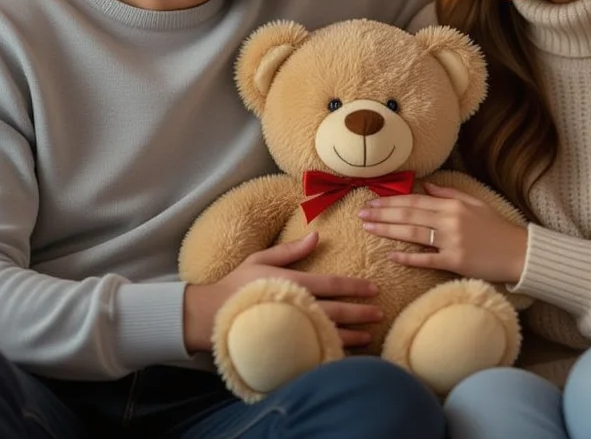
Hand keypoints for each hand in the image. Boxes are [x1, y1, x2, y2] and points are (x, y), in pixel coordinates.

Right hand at [183, 232, 381, 353]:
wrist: (210, 315)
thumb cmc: (236, 283)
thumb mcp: (260, 258)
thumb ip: (290, 250)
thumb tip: (317, 235)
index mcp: (293, 282)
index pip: (333, 284)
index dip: (355, 286)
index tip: (373, 289)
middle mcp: (297, 306)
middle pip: (337, 310)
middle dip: (361, 312)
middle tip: (379, 313)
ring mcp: (292, 329)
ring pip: (329, 333)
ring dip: (352, 335)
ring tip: (369, 336)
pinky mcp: (284, 346)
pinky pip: (313, 352)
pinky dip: (331, 354)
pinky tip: (345, 356)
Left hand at [358, 183, 528, 284]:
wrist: (519, 252)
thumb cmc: (497, 228)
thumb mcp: (475, 203)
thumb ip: (449, 193)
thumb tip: (426, 184)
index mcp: (453, 205)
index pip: (415, 201)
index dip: (391, 201)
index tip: (371, 202)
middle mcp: (450, 220)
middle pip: (409, 215)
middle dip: (382, 214)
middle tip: (361, 214)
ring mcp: (452, 241)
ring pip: (413, 234)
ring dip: (388, 231)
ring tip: (368, 228)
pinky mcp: (455, 262)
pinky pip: (427, 259)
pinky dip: (409, 258)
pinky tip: (391, 256)